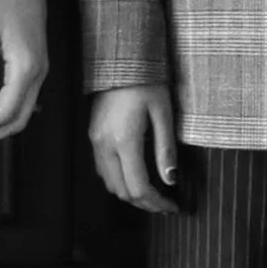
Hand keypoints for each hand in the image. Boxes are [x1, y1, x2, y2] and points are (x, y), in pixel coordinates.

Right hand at [89, 83, 179, 215]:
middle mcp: (105, 145)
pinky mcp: (93, 136)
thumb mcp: (163, 113)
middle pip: (123, 191)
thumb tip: (170, 180)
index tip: (173, 207)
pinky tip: (135, 175)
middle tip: (166, 205)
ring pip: (110, 184)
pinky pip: (103, 170)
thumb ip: (166, 149)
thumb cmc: (146, 82)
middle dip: (145, 203)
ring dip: (131, 193)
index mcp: (124, 141)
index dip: (157, 203)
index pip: (139, 187)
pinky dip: (119, 181)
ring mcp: (95, 141)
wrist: (119, 60)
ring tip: (153, 193)